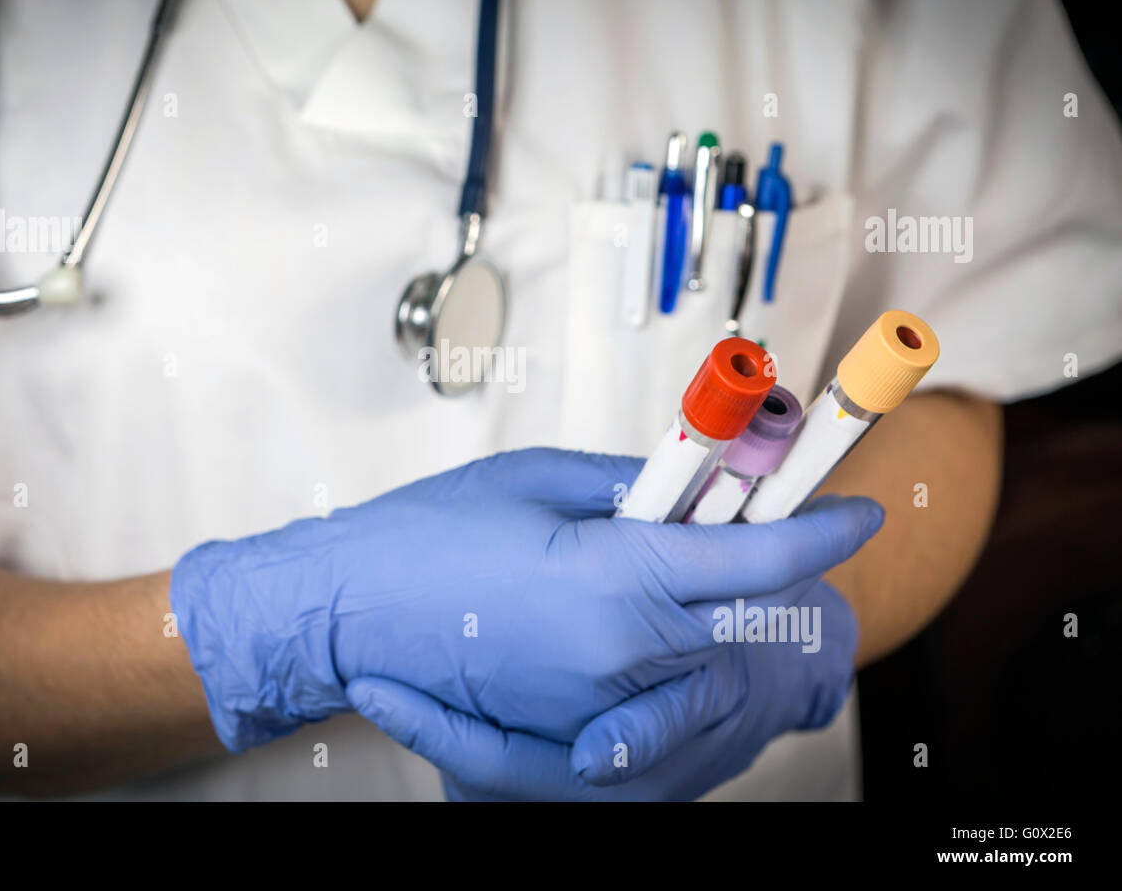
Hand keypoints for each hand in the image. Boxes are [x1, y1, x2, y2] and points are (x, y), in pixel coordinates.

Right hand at [170, 448, 881, 766]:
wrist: (345, 612)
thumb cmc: (427, 535)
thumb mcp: (538, 480)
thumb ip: (634, 482)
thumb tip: (695, 484)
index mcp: (621, 582)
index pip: (761, 561)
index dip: (823, 530)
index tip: (861, 510)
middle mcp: (626, 655)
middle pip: (750, 614)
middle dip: (772, 565)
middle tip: (760, 516)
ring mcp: (600, 703)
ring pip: (706, 651)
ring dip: (714, 602)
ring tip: (673, 548)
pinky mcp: (572, 726)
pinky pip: (652, 683)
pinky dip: (663, 639)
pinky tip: (620, 599)